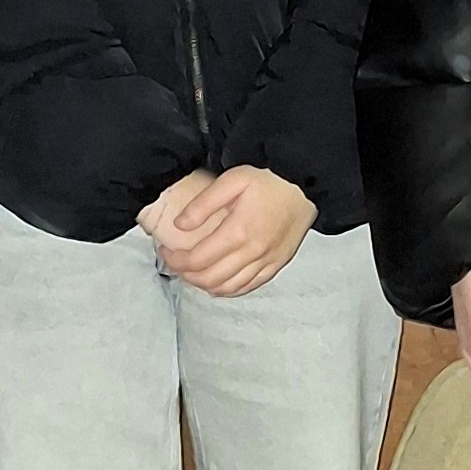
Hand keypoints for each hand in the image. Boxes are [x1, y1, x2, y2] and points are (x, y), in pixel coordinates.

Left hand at [139, 166, 317, 296]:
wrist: (305, 184)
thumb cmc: (269, 180)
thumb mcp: (232, 180)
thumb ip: (203, 204)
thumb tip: (180, 225)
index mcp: (238, 232)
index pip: (197, 260)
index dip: (175, 260)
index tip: (166, 251)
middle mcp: (253, 252)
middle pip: (210, 279)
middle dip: (186, 275)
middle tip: (175, 263)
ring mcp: (267, 262)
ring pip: (228, 288)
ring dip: (204, 285)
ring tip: (192, 272)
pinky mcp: (277, 264)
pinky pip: (249, 287)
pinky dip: (229, 289)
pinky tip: (218, 282)